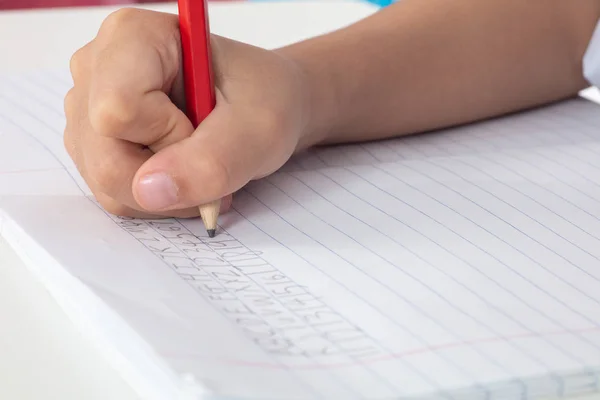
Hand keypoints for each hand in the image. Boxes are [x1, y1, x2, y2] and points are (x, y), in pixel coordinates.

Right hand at [64, 8, 315, 217]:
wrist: (261, 106)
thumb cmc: (263, 101)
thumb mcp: (258, 131)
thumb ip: (211, 161)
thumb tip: (149, 192)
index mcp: (132, 37)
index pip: (118, 109)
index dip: (167, 135)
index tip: (203, 123)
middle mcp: (97, 67)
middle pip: (104, 156)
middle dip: (165, 174)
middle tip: (207, 152)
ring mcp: (87, 107)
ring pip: (104, 181)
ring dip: (163, 191)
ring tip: (198, 160)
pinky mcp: (92, 141)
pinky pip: (110, 192)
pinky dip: (153, 196)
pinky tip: (180, 171)